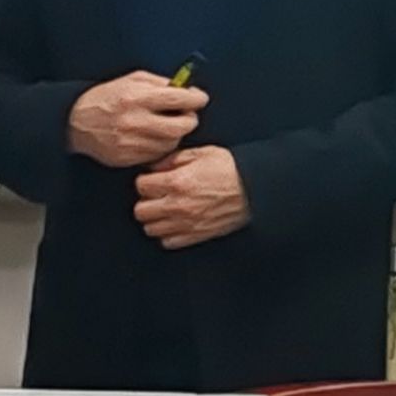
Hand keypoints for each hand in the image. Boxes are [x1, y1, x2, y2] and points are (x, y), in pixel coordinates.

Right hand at [67, 72, 207, 169]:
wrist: (77, 121)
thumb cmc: (107, 97)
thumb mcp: (133, 80)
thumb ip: (160, 83)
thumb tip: (185, 88)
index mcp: (138, 97)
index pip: (179, 99)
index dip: (196, 98)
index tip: (199, 98)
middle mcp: (135, 121)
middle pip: (180, 126)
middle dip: (190, 120)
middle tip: (187, 115)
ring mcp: (131, 142)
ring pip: (171, 143)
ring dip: (175, 134)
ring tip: (166, 125)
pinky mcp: (127, 158)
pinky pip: (156, 155)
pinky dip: (160, 146)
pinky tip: (153, 137)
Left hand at [133, 146, 250, 249]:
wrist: (254, 189)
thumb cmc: (231, 169)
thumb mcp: (202, 153)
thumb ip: (174, 158)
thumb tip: (155, 166)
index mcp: (177, 182)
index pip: (141, 185)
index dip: (146, 180)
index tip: (153, 179)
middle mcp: (177, 205)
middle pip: (140, 210)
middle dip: (146, 200)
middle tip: (157, 195)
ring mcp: (185, 223)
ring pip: (151, 229)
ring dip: (155, 218)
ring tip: (165, 209)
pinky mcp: (195, 236)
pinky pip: (167, 242)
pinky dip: (167, 234)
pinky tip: (175, 222)